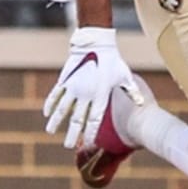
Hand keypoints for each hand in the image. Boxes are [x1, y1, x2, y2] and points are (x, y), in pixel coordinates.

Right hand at [44, 26, 142, 148]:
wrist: (96, 42)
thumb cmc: (113, 60)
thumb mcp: (125, 76)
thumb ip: (132, 92)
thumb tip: (141, 104)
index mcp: (100, 96)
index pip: (94, 120)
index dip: (90, 133)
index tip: (87, 143)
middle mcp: (85, 94)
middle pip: (76, 119)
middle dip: (72, 133)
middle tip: (67, 146)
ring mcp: (74, 86)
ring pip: (63, 108)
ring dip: (56, 121)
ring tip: (50, 131)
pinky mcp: (66, 78)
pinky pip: (56, 94)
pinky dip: (50, 103)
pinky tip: (46, 112)